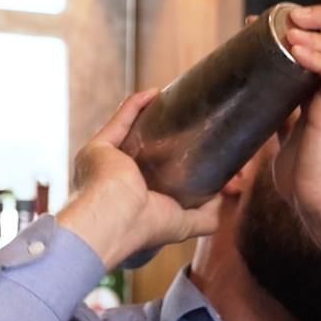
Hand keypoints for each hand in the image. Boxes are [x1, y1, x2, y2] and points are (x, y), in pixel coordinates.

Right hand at [57, 90, 219, 269]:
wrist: (114, 219)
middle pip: (140, 152)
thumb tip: (222, 197)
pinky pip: (118, 121)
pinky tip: (154, 93)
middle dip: (161, 138)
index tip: (193, 153)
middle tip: (186, 125)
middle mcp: (113, 183)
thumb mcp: (182, 225)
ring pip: (128, 133)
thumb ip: (205, 216)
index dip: (171, 165)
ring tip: (171, 104)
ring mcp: (104, 164)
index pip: (152, 179)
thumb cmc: (143, 227)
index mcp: (130, 202)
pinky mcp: (98, 148)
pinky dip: (134, 106)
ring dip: (147, 117)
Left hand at [270, 5, 320, 250]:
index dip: (304, 25)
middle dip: (320, 17)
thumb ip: (277, 113)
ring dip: (320, 31)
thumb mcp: (283, 133)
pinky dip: (318, 57)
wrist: (314, 201)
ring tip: (293, 28)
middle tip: (289, 15)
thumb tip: (250, 100)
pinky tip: (297, 50)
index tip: (263, 20)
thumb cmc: (302, 174)